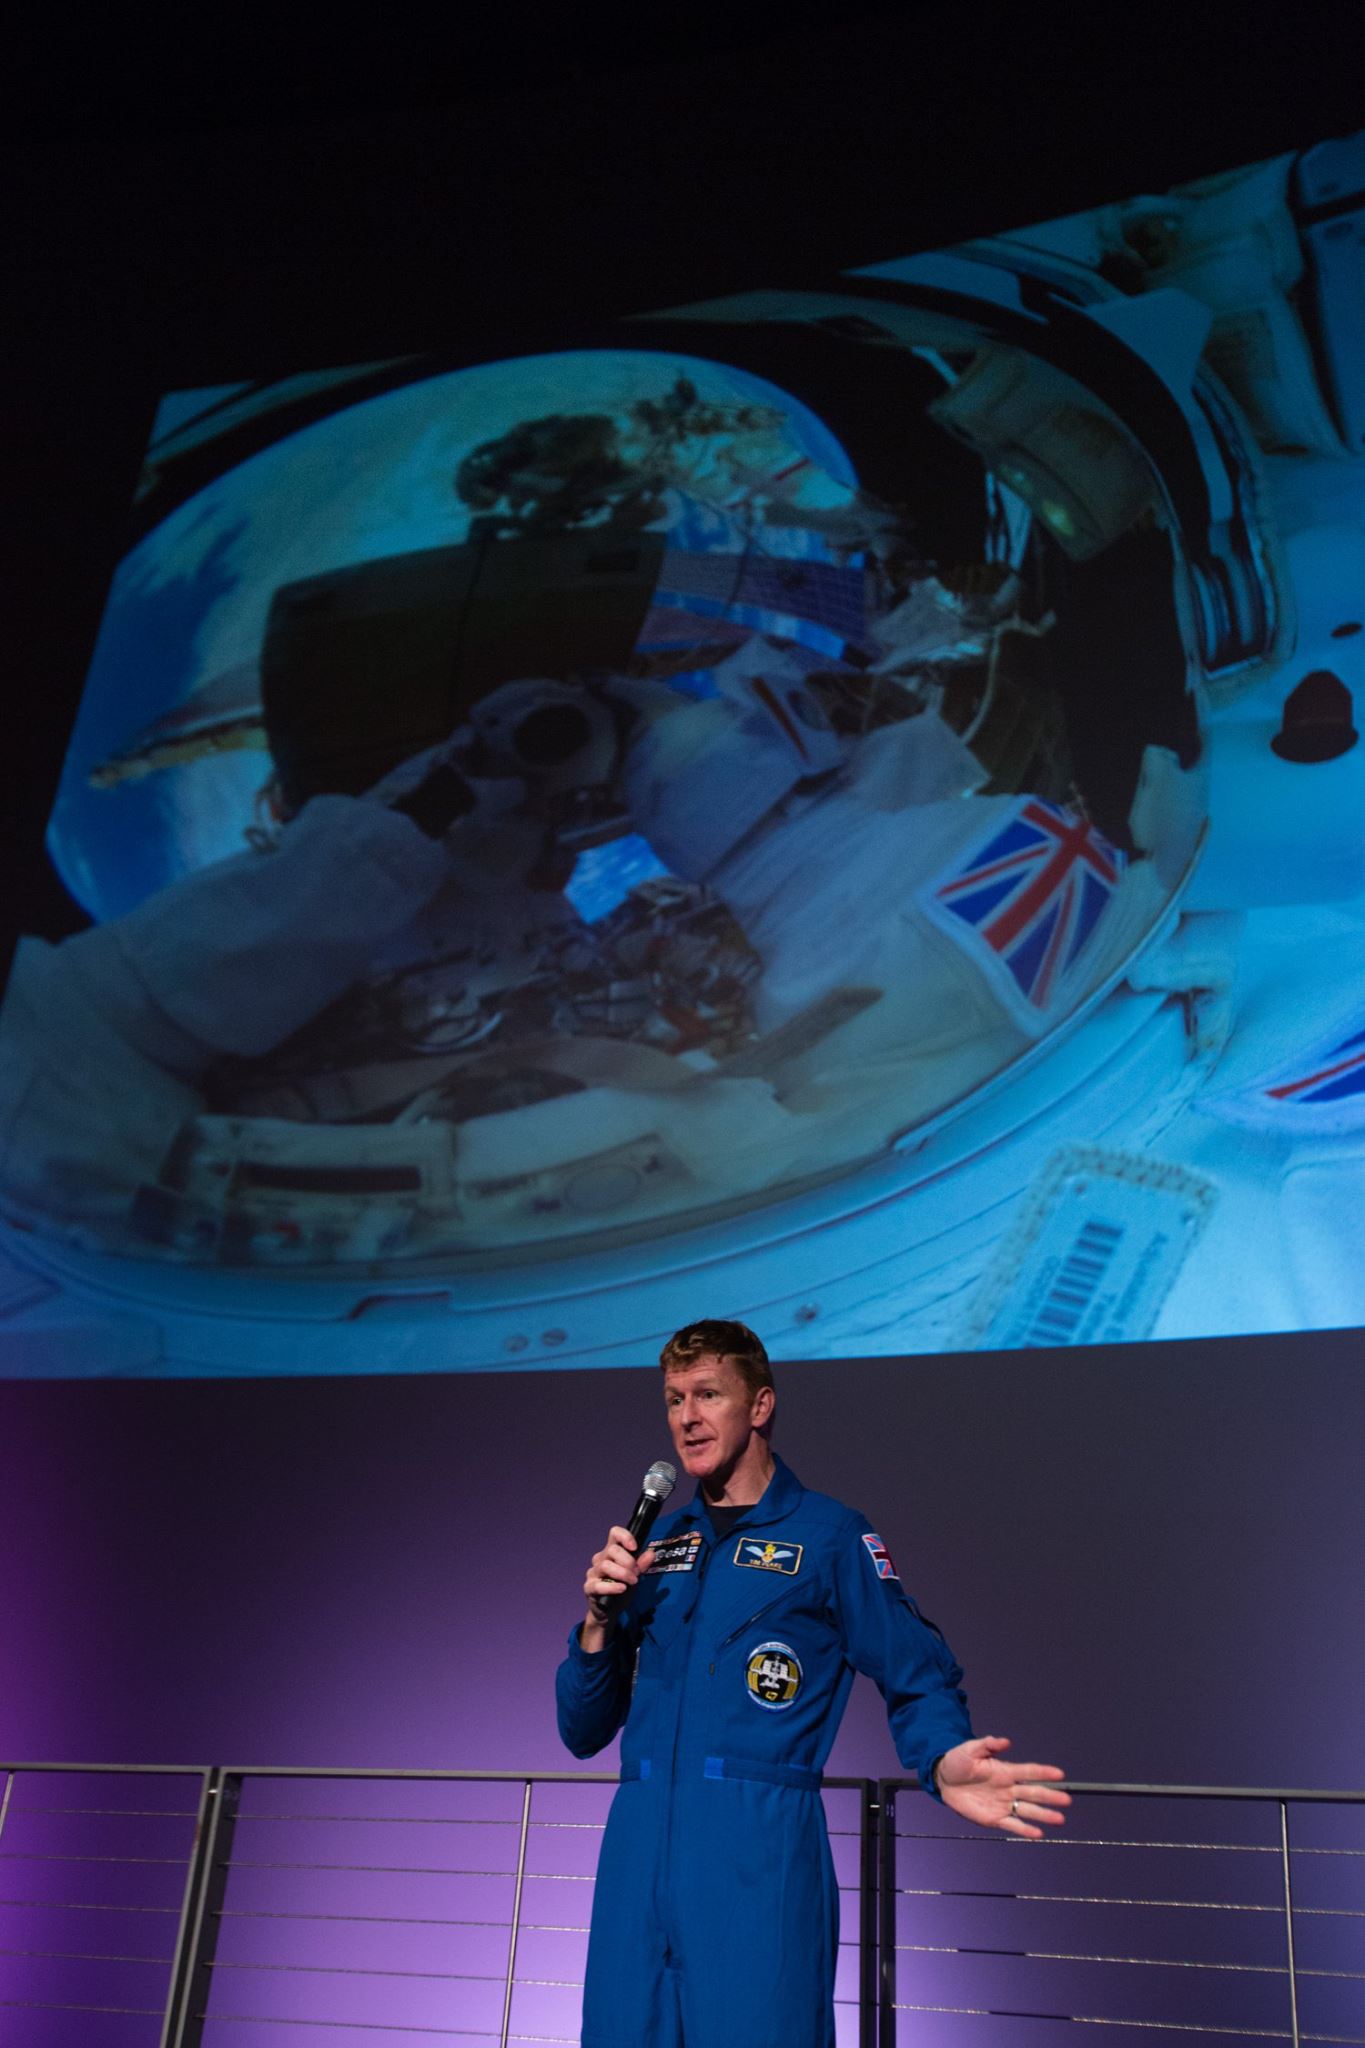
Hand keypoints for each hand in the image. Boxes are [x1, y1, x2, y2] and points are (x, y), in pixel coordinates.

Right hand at [582, 1527, 656, 1638]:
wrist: (610, 1611)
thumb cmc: (621, 1589)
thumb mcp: (635, 1576)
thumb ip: (642, 1565)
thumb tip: (651, 1553)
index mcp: (611, 1552)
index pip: (614, 1534)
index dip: (624, 1536)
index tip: (634, 1547)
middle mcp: (600, 1559)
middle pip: (612, 1550)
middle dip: (628, 1561)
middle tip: (637, 1573)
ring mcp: (593, 1573)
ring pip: (605, 1565)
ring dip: (623, 1573)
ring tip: (632, 1582)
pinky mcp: (589, 1588)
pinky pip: (598, 1585)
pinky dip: (612, 1586)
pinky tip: (622, 1589)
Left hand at [933, 1736, 1070, 1839]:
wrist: (944, 1781)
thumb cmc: (958, 1761)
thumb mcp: (970, 1749)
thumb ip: (987, 1745)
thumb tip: (1005, 1741)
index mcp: (1004, 1771)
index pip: (1028, 1771)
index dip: (1043, 1772)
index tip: (1059, 1774)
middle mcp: (1008, 1788)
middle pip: (1033, 1792)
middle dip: (1050, 1796)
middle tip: (1067, 1799)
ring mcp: (1003, 1804)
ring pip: (1027, 1810)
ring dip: (1043, 1815)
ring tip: (1060, 1819)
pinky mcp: (994, 1818)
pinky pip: (1012, 1825)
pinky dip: (1025, 1830)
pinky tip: (1039, 1833)